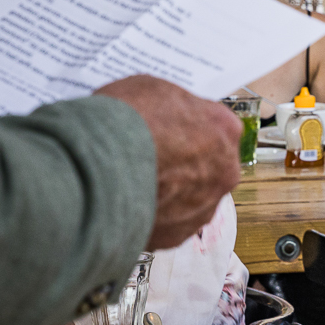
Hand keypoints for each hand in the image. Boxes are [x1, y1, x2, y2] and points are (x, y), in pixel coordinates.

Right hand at [94, 75, 241, 248]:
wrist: (99, 168)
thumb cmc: (124, 120)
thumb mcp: (150, 88)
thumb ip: (171, 105)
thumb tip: (164, 112)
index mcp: (224, 129)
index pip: (214, 125)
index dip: (187, 125)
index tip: (168, 127)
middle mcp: (224, 172)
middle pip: (206, 165)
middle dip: (182, 161)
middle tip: (150, 155)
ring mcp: (203, 208)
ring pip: (188, 198)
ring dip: (167, 191)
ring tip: (131, 182)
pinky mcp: (177, 236)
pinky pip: (166, 222)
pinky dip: (149, 214)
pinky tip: (125, 202)